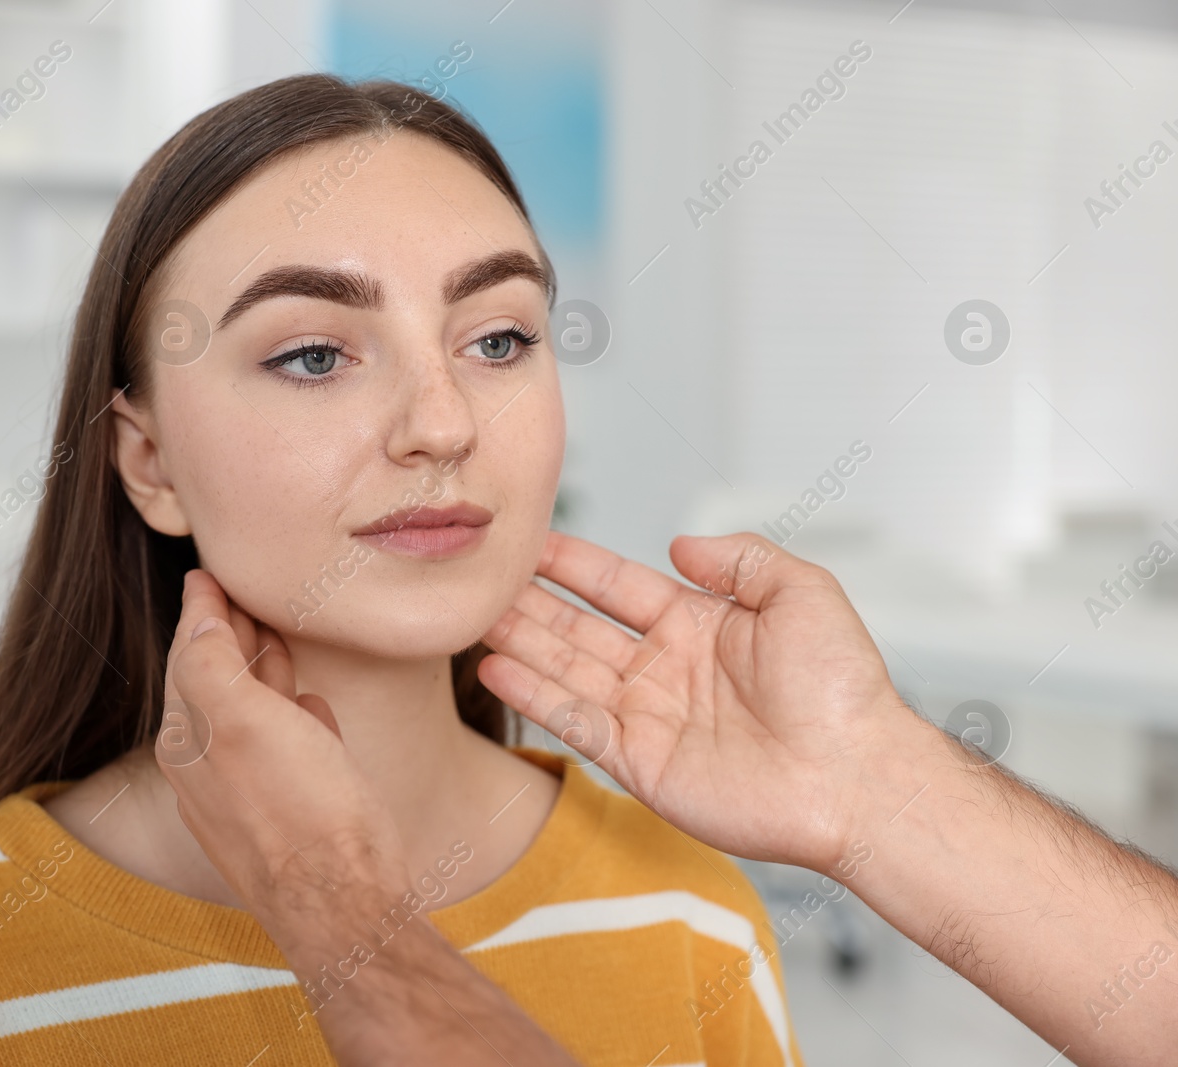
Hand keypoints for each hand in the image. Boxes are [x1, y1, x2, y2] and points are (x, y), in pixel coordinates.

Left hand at [156, 569, 412, 940]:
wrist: (348, 904)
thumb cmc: (303, 813)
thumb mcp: (246, 721)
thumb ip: (212, 663)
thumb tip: (199, 614)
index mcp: (190, 743)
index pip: (188, 655)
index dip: (201, 609)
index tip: (208, 572)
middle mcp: (211, 771)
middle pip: (216, 683)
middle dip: (227, 635)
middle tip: (240, 590)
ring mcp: (251, 795)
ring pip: (252, 716)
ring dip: (261, 671)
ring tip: (275, 633)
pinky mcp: (293, 814)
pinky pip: (287, 751)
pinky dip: (294, 718)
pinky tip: (312, 703)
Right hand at [479, 530, 920, 872]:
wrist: (857, 778)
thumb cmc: (844, 690)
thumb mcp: (802, 594)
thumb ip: (740, 557)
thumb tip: (678, 543)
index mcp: (697, 625)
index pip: (617, 586)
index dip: (573, 564)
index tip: (529, 540)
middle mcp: (663, 669)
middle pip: (578, 628)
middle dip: (530, 603)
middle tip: (482, 578)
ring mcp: (648, 717)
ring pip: (566, 671)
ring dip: (521, 644)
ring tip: (475, 618)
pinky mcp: (640, 764)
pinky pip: (576, 724)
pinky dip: (535, 697)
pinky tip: (497, 669)